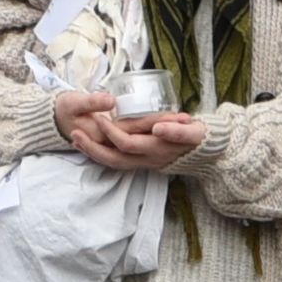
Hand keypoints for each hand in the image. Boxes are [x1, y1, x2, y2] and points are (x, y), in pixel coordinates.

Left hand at [54, 93, 204, 174]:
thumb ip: (177, 130)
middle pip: (112, 158)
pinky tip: (88, 146)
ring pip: (111, 163)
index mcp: (156, 149)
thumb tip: (157, 128)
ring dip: (92, 152)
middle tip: (74, 131)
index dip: (111, 132)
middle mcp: (146, 160)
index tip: (99, 118)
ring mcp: (142, 164)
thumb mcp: (194, 132)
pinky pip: (115, 162)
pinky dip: (100, 155)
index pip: (127, 143)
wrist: (207, 154)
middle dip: (92, 146)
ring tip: (74, 139)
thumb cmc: (199, 138)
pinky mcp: (140, 163)